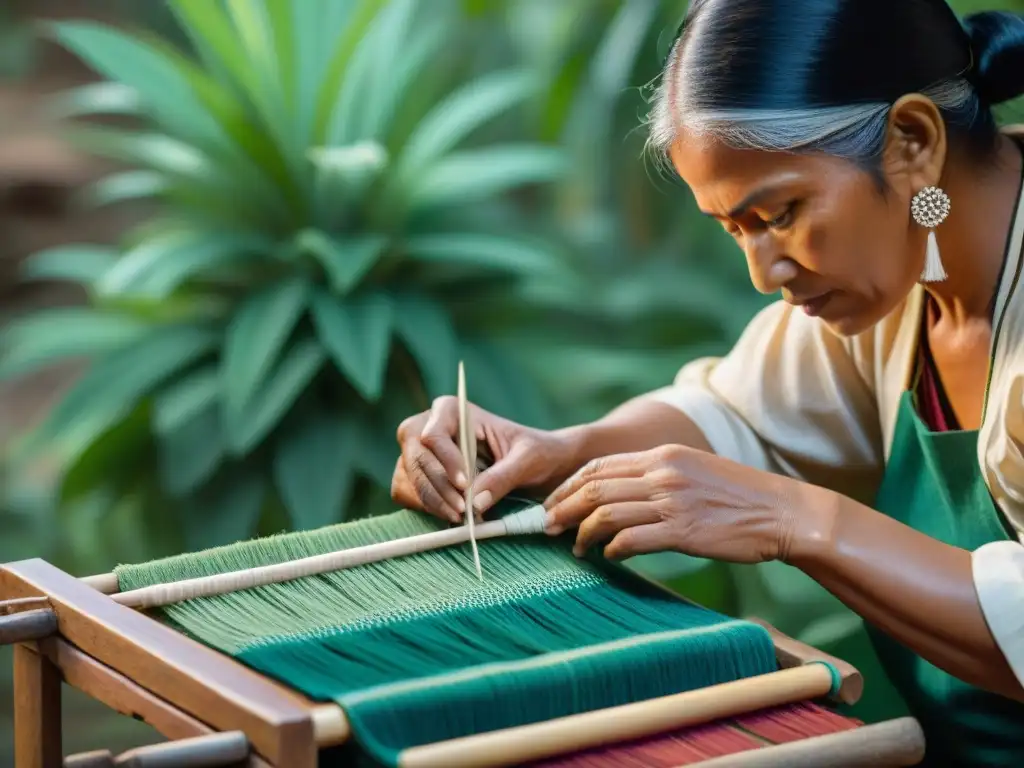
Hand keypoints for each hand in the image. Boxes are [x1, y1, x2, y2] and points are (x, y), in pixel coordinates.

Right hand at [392, 397, 575, 522]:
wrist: (540, 465)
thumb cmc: (535, 452)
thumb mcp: (527, 460)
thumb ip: (502, 476)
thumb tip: (475, 502)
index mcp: (454, 410)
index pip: (434, 433)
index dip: (445, 460)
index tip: (464, 485)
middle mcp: (431, 426)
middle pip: (416, 455)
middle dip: (437, 486)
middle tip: (462, 511)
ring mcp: (421, 451)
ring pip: (408, 476)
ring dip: (431, 500)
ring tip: (460, 518)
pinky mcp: (421, 475)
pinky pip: (407, 492)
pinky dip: (426, 507)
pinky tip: (451, 516)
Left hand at [543, 444, 822, 563]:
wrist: (783, 512)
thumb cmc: (739, 497)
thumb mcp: (693, 471)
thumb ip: (656, 476)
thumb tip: (617, 495)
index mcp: (663, 455)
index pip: (600, 466)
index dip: (569, 485)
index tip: (553, 502)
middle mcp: (663, 472)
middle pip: (594, 487)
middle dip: (563, 508)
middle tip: (547, 527)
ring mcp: (672, 501)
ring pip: (606, 513)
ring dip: (582, 533)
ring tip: (575, 547)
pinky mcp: (683, 530)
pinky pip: (631, 539)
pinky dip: (612, 548)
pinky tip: (608, 555)